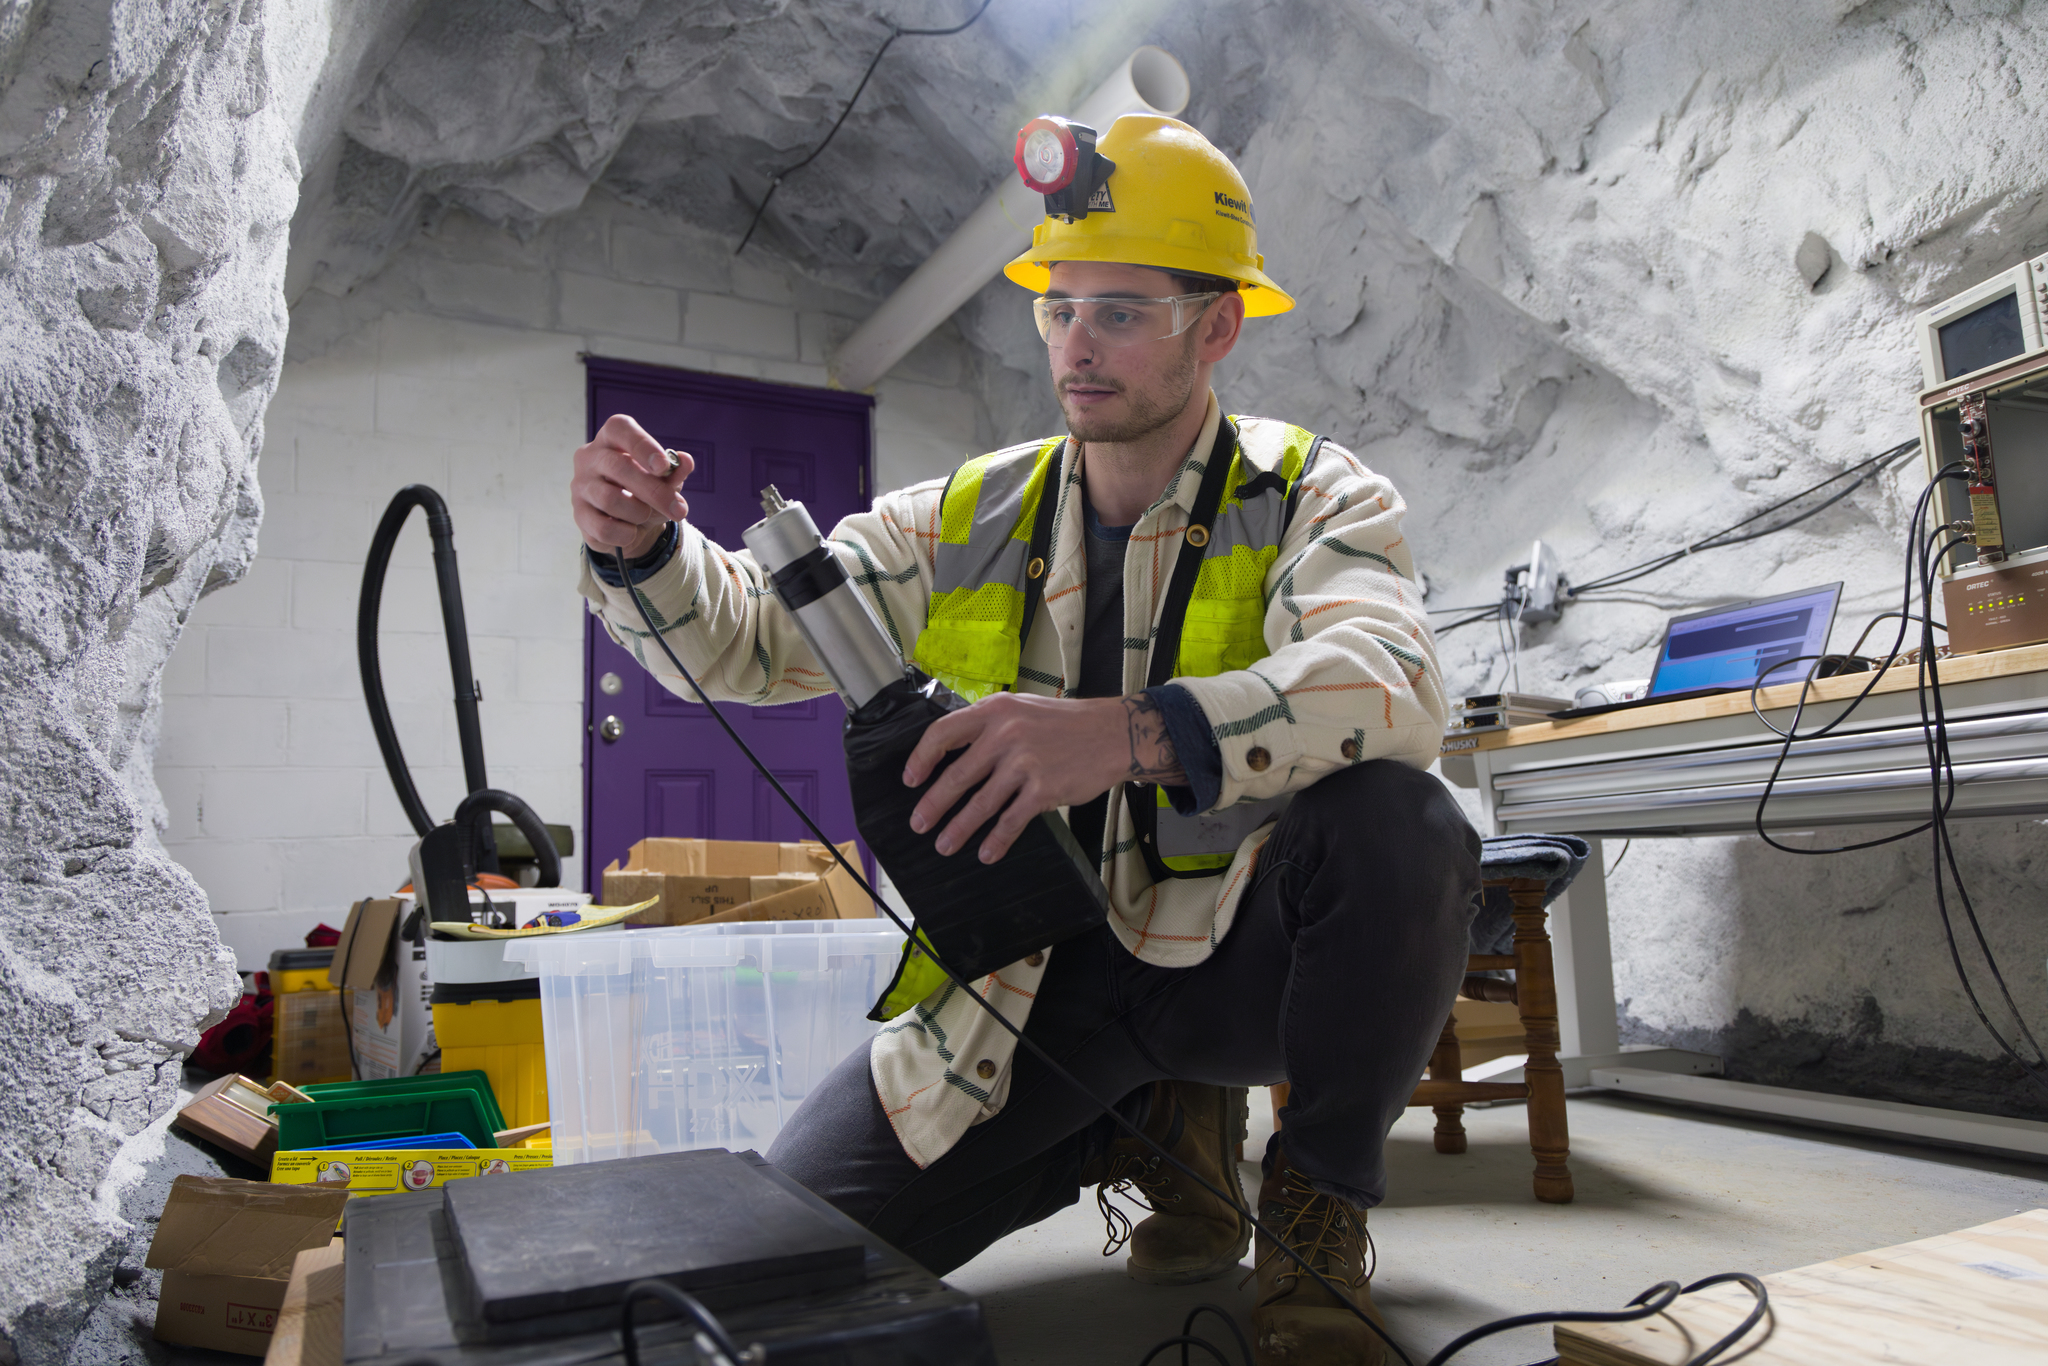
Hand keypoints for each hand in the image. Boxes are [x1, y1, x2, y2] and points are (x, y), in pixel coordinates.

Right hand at [571, 413, 693, 558]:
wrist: (631, 525)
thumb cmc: (646, 492)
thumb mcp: (665, 481)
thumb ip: (675, 471)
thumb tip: (685, 460)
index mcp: (611, 439)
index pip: (620, 428)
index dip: (642, 445)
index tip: (664, 466)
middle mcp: (590, 458)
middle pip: (619, 467)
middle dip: (654, 491)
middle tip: (679, 509)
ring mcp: (580, 486)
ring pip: (610, 499)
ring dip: (639, 513)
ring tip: (645, 515)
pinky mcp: (579, 515)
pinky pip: (603, 528)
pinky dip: (626, 534)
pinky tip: (631, 531)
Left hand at [902, 692, 1186, 862]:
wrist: (1111, 734)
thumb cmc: (1063, 723)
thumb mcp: (1021, 708)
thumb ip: (988, 725)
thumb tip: (952, 754)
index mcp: (994, 711)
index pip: (943, 733)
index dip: (921, 759)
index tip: (910, 780)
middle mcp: (1005, 734)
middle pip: (957, 776)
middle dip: (933, 805)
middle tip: (918, 823)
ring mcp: (1024, 763)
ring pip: (980, 804)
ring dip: (958, 829)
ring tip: (945, 845)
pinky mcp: (1043, 790)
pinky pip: (1011, 821)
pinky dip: (996, 841)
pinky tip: (986, 853)